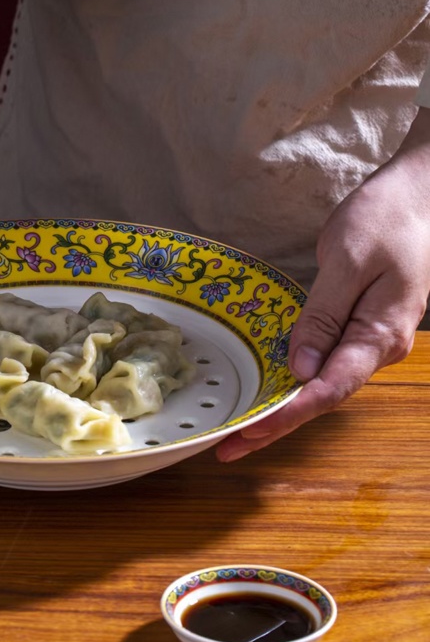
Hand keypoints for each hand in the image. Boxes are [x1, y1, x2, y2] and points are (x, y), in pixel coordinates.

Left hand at [217, 108, 429, 461]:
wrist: (418, 194)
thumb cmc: (386, 220)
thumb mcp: (348, 262)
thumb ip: (323, 316)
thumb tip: (301, 367)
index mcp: (378, 336)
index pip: (328, 389)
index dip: (286, 415)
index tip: (250, 433)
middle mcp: (376, 347)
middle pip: (322, 396)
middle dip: (276, 423)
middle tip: (230, 447)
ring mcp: (369, 338)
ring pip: (322, 383)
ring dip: (282, 407)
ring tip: (241, 429)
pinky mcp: (358, 325)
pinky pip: (325, 361)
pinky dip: (294, 381)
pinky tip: (269, 389)